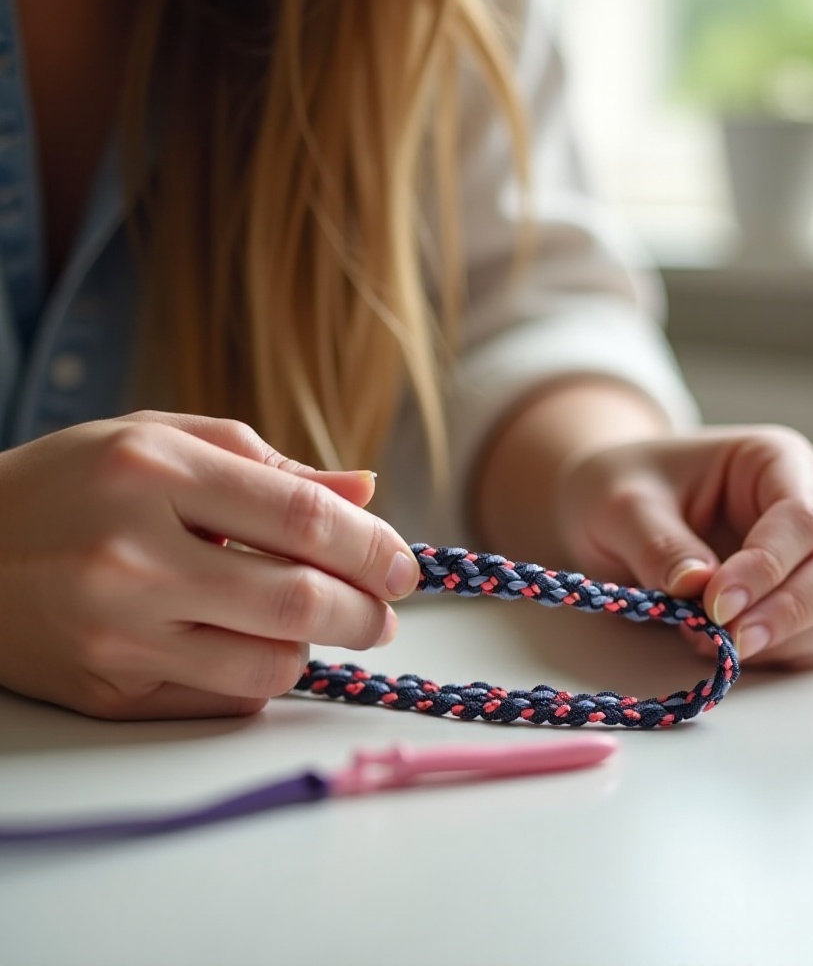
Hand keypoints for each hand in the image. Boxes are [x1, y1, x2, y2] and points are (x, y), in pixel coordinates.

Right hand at [0, 412, 419, 718]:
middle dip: (366, 612)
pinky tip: (250, 644)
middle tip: (385, 609)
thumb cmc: (78, 481)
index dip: (372, 547)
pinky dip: (259, 677)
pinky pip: (223, 702)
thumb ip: (272, 467)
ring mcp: (117, 636)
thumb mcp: (169, 441)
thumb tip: (365, 491)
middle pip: (296, 602)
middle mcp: (133, 559)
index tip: (404, 566)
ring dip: (313, 647)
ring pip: (268, 668)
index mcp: (155, 474)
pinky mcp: (107, 693)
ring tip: (313, 621)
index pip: (301, 518)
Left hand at [553, 425, 812, 668]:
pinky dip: (785, 655)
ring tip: (715, 643)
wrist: (618, 507)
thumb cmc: (622, 488)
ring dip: (789, 640)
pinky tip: (731, 650)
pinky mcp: (809, 598)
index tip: (716, 605)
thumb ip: (659, 545)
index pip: (803, 516)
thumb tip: (699, 589)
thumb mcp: (621, 506)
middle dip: (792, 612)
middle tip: (731, 643)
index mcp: (776, 458)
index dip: (767, 567)